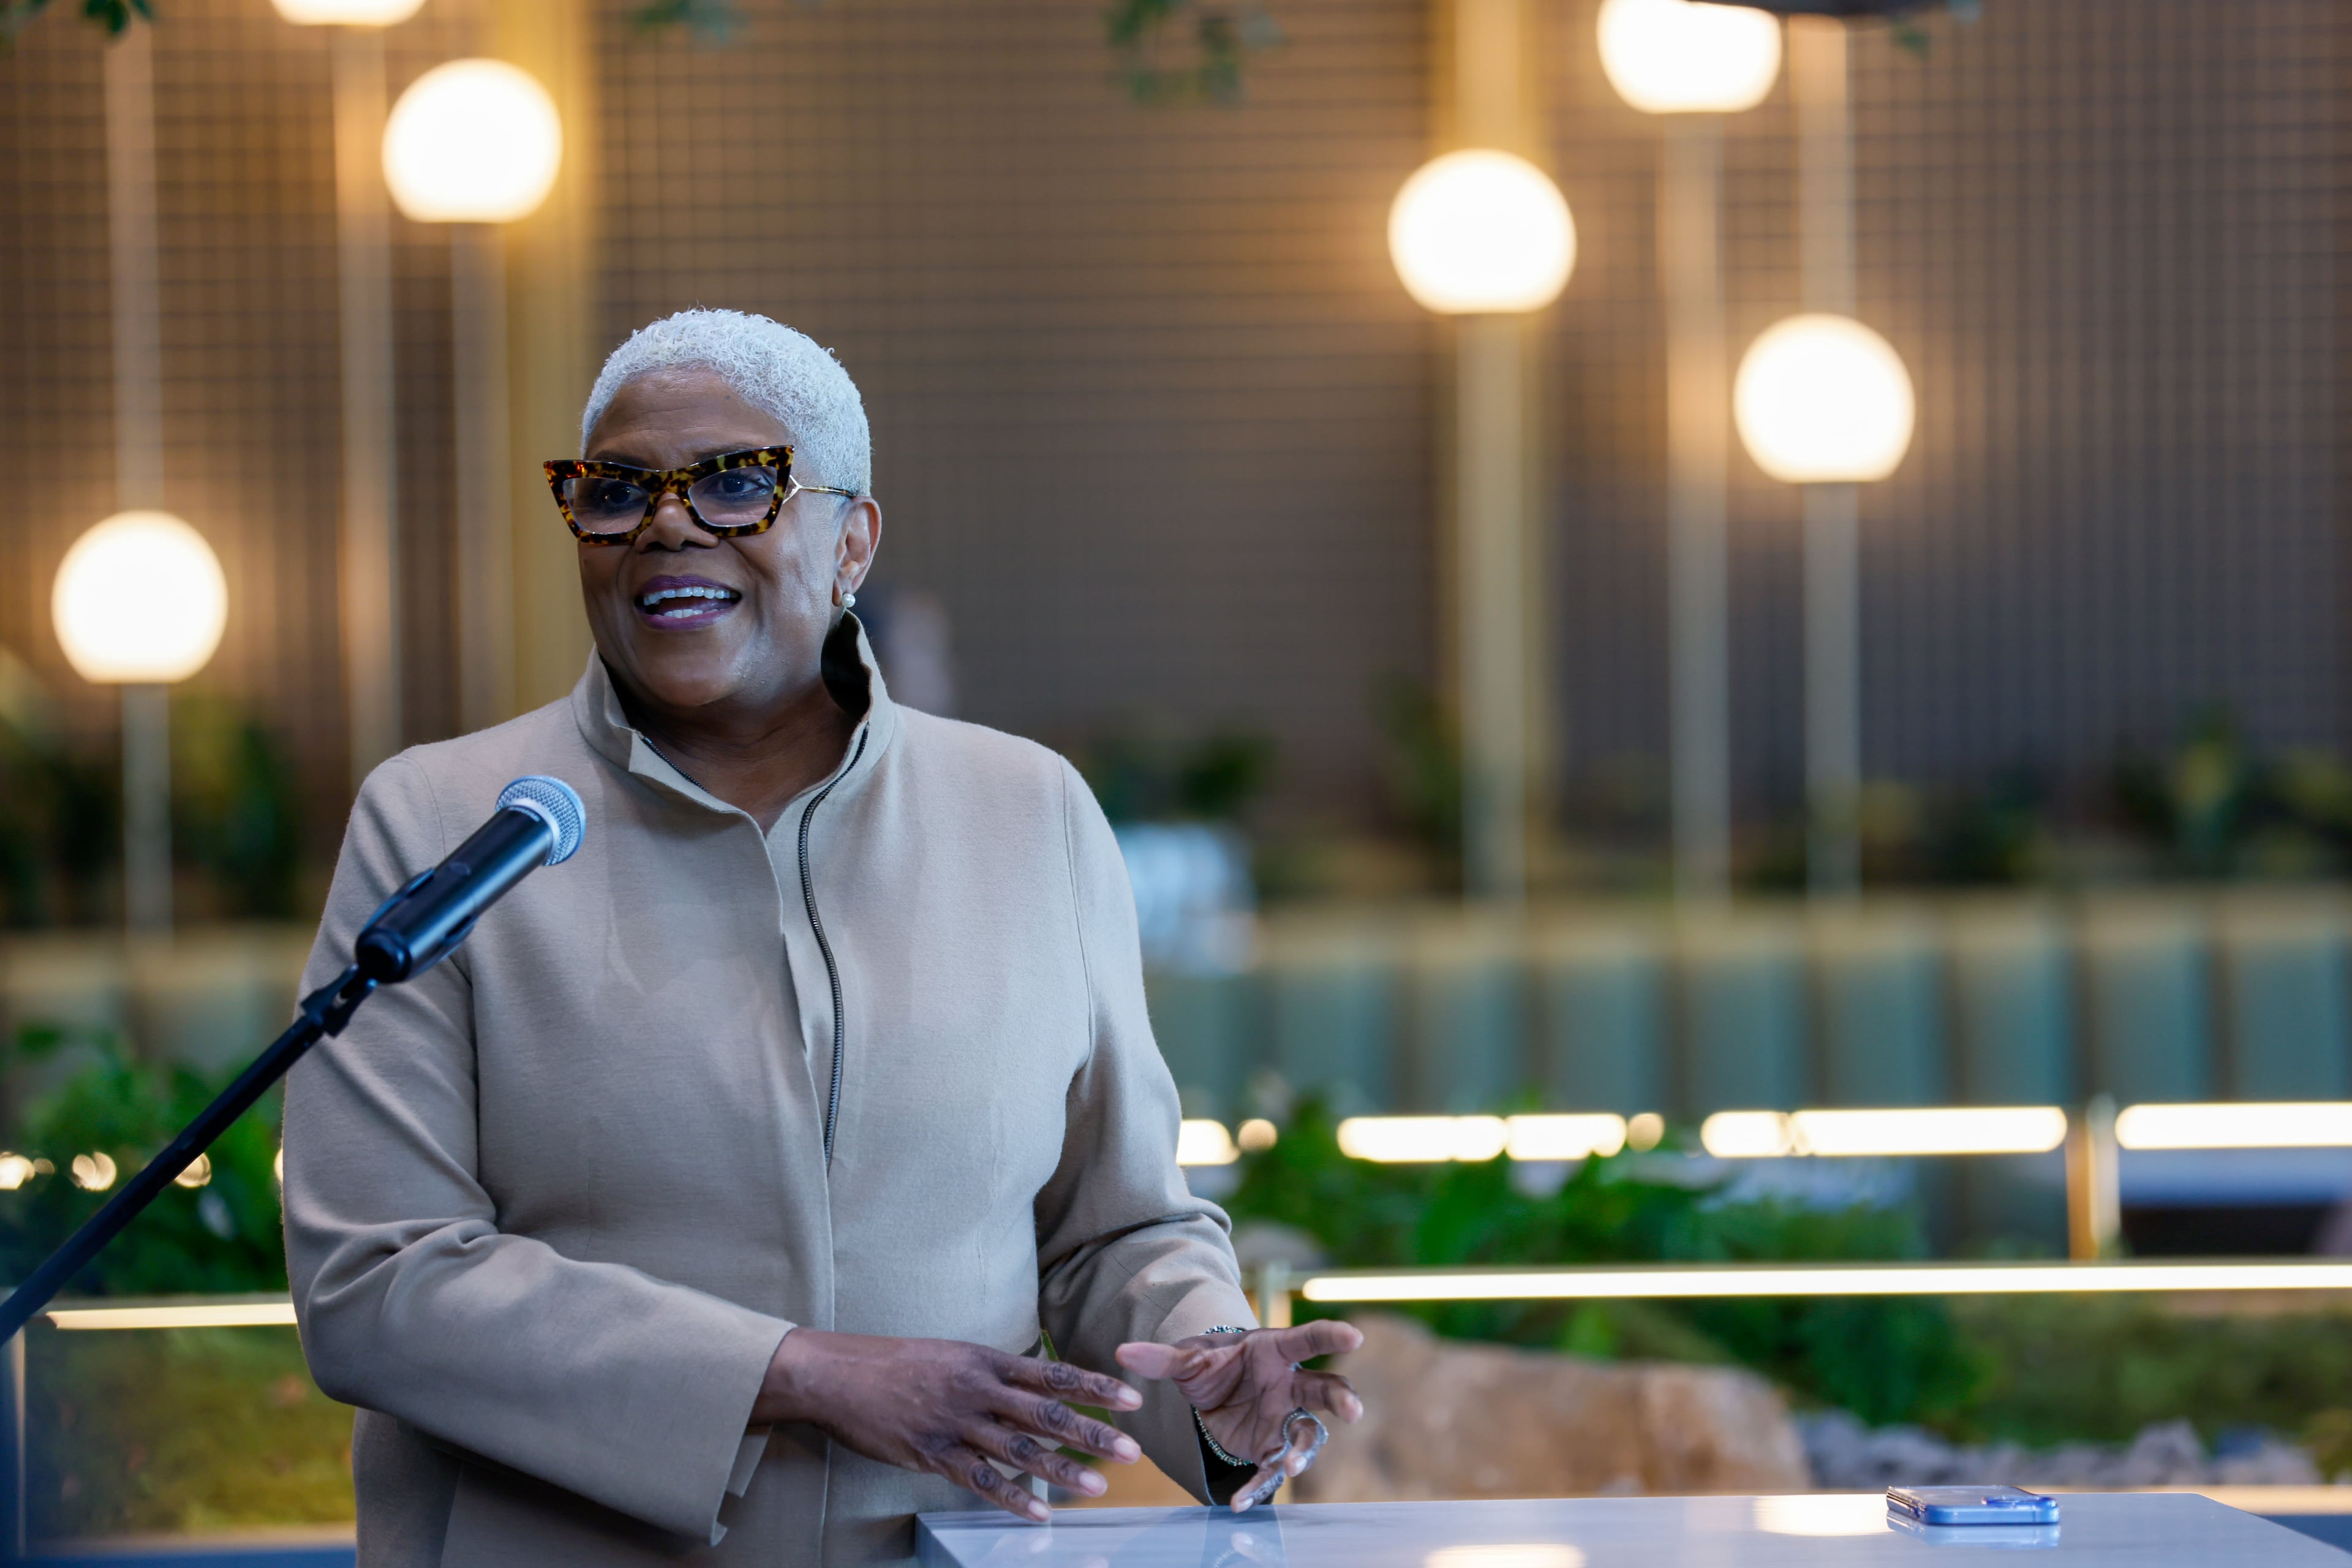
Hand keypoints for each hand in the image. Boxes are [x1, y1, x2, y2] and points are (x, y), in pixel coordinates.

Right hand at [754, 1328, 1143, 1522]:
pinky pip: (978, 1479)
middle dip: (1093, 1432)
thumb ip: (996, 1372)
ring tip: (1096, 1488)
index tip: (1132, 1398)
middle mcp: (978, 1390)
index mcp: (987, 1361)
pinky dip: (1011, 1497)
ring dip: (1061, 1471)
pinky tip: (1039, 1513)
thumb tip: (1037, 1385)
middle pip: (1046, 1413)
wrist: (841, 1374)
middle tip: (1132, 1449)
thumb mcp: (954, 1354)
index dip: (1095, 1387)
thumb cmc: (899, 1362)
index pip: (1053, 1374)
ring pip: (1019, 1450)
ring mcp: (956, 1423)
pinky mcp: (932, 1454)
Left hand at [1115, 1319, 1364, 1510]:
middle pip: (1325, 1390)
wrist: (1210, 1392)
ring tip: (1289, 1468)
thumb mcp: (1186, 1359)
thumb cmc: (1210, 1364)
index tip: (1355, 1337)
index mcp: (1275, 1351)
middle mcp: (1290, 1384)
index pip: (1307, 1340)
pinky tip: (1241, 1501)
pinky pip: (1273, 1468)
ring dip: (1302, 1452)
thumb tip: (1122, 1352)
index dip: (1331, 1336)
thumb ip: (1160, 1358)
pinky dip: (1260, 1485)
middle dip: (1342, 1399)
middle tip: (1353, 1411)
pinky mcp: (1271, 1448)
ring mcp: (1285, 1418)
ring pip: (1307, 1435)